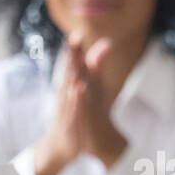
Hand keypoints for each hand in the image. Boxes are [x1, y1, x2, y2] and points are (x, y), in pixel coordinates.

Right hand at [35, 33, 126, 174]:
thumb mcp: (92, 84)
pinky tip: (79, 88)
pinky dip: (77, 98)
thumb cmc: (81, 108)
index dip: (74, 47)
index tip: (77, 33)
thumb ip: (97, 63)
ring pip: (70, 87)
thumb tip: (107, 42)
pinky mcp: (71, 120)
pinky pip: (74, 108)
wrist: (67, 141)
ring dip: (73, 74)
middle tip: (74, 39)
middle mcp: (67, 92)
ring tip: (78, 60)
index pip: (73, 61)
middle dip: (72, 55)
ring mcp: (68, 106)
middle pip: (70, 69)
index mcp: (72, 81)